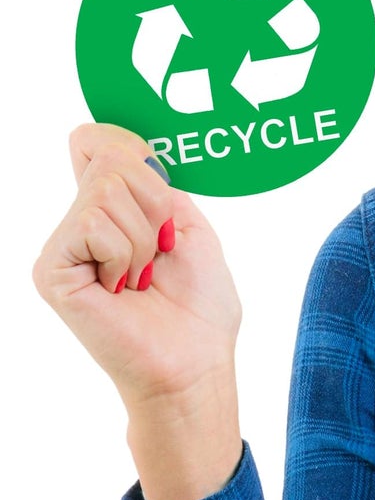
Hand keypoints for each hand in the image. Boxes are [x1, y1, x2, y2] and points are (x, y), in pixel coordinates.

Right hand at [33, 122, 242, 409]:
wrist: (194, 361)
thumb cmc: (199, 304)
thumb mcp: (186, 223)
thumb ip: (149, 179)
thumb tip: (100, 138)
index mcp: (111, 209)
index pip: (96, 141)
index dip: (131, 147)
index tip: (161, 185)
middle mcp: (79, 223)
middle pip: (112, 159)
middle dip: (157, 203)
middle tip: (161, 253)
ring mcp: (61, 246)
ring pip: (106, 190)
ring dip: (145, 235)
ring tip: (143, 276)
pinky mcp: (51, 270)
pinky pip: (93, 224)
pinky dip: (125, 253)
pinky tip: (123, 288)